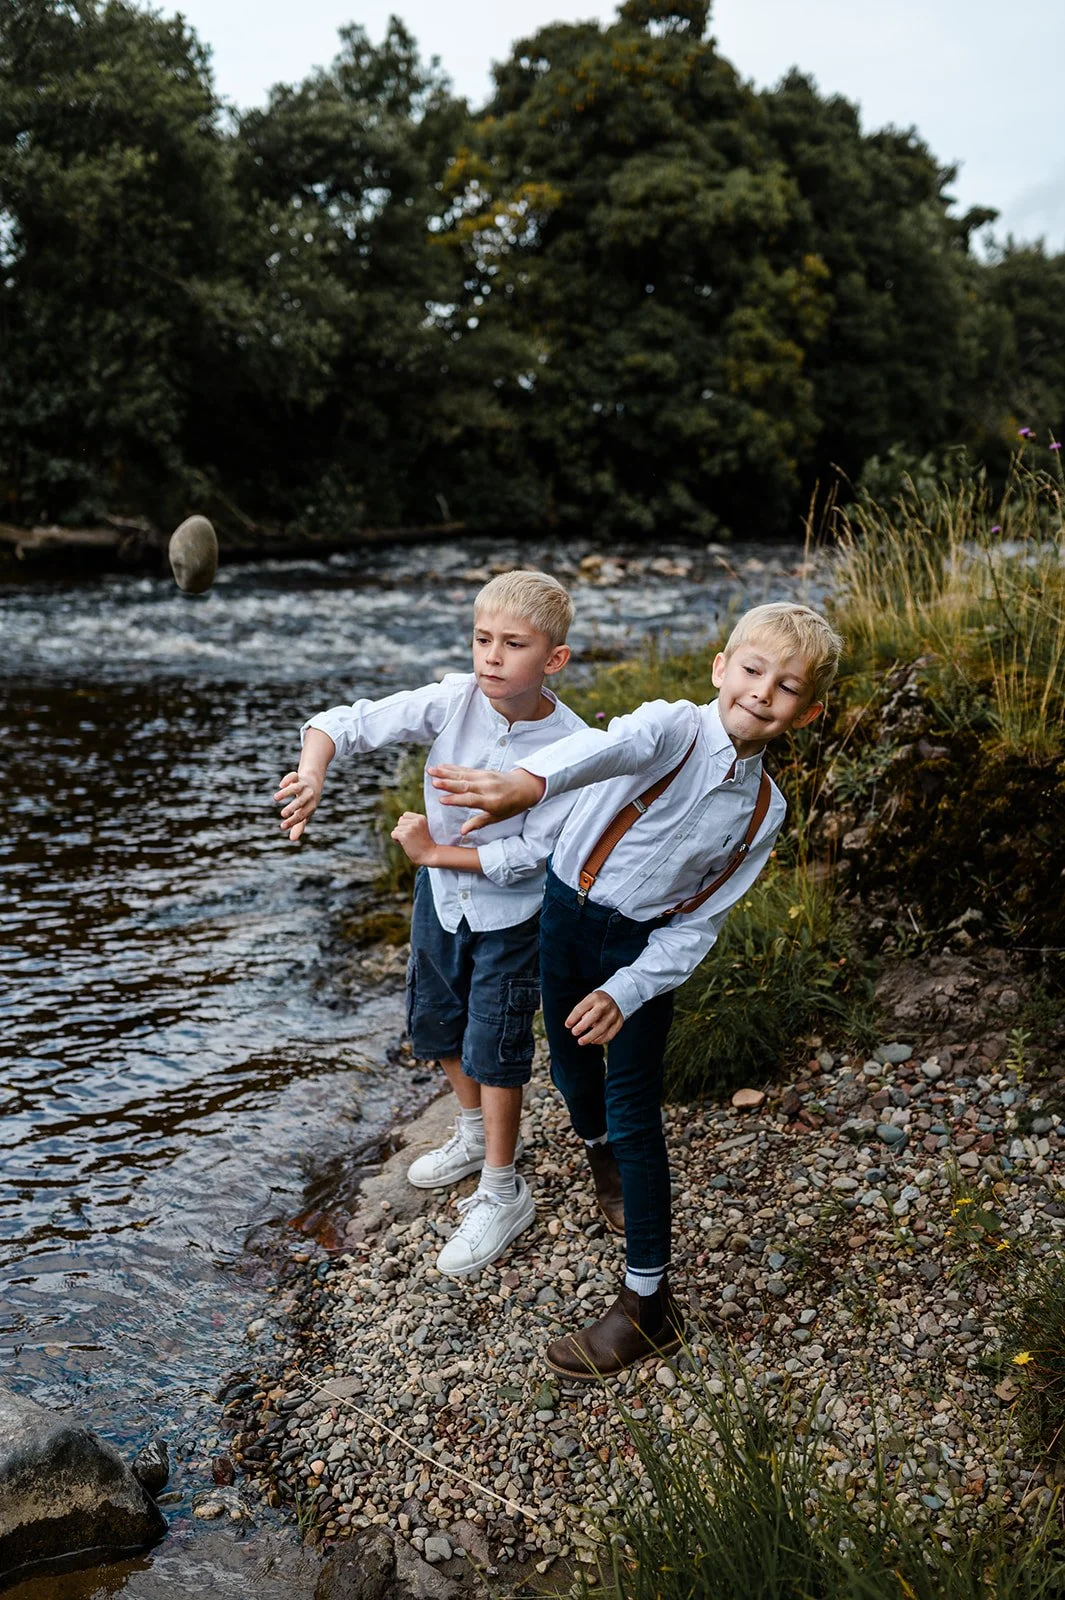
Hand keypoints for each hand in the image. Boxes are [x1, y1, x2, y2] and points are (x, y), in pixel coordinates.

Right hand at [274, 769, 321, 842]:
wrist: (314, 781)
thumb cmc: (308, 802)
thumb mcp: (306, 813)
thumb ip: (299, 825)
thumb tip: (293, 839)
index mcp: (311, 806)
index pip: (302, 815)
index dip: (293, 821)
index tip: (282, 827)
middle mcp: (309, 795)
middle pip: (301, 802)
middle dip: (292, 808)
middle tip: (282, 814)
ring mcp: (303, 785)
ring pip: (296, 788)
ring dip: (286, 793)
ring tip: (275, 798)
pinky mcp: (298, 777)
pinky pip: (294, 776)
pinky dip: (287, 779)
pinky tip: (281, 785)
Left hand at [390, 811, 437, 865]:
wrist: (430, 855)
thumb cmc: (426, 843)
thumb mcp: (423, 828)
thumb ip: (414, 822)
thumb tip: (400, 819)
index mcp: (421, 818)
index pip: (405, 815)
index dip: (406, 823)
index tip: (411, 831)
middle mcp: (416, 822)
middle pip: (400, 821)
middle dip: (402, 829)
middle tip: (410, 838)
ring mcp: (410, 828)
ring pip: (396, 828)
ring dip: (400, 835)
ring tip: (409, 841)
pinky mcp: (405, 836)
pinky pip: (393, 834)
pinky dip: (396, 839)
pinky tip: (404, 843)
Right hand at [428, 764, 545, 834]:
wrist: (525, 787)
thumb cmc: (511, 806)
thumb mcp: (497, 818)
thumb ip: (478, 823)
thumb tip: (462, 832)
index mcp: (491, 801)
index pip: (470, 800)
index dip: (456, 800)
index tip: (441, 800)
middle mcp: (487, 787)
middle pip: (465, 785)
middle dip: (448, 783)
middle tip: (433, 782)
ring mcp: (485, 777)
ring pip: (463, 775)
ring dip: (446, 772)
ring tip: (431, 771)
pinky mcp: (483, 771)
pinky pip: (466, 770)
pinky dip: (453, 768)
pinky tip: (442, 767)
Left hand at [566, 990, 623, 1045]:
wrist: (617, 997)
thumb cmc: (597, 1001)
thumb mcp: (589, 999)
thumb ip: (583, 1011)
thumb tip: (577, 1025)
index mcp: (595, 997)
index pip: (582, 1008)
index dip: (573, 1018)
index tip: (567, 1025)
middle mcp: (605, 1005)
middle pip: (593, 1017)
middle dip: (582, 1027)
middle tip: (574, 1033)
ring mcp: (613, 1014)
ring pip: (601, 1029)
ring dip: (590, 1037)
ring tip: (581, 1041)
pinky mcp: (619, 1022)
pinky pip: (609, 1034)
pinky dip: (600, 1040)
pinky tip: (593, 1041)